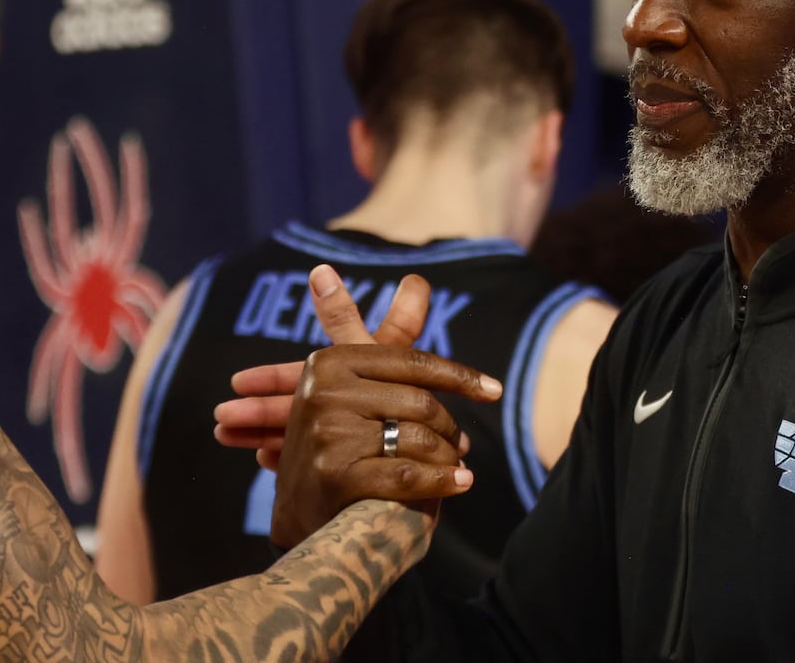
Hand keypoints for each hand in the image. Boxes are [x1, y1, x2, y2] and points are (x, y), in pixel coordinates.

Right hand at [254, 266, 503, 548]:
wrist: (299, 515)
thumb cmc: (341, 440)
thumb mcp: (355, 381)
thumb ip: (390, 331)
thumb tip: (418, 280)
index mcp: (330, 361)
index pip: (412, 362)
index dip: (459, 377)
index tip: (494, 391)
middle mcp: (324, 391)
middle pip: (421, 403)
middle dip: (449, 429)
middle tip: (462, 446)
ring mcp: (328, 433)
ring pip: (419, 438)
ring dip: (447, 458)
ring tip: (456, 468)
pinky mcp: (336, 475)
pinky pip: (410, 473)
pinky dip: (440, 482)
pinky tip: (457, 485)